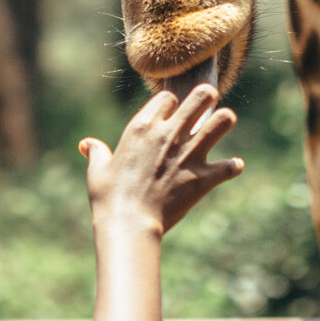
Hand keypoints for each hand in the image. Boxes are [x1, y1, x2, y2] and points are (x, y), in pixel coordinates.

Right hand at [80, 85, 242, 235]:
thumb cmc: (109, 198)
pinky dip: (232, 167)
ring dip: (224, 121)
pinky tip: (231, 167)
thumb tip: (87, 145)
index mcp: (143, 127)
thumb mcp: (97, 172)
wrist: (129, 224)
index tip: (171, 114)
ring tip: (223, 124)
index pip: (168, 97)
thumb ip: (96, 153)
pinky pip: (229, 166)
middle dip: (207, 96)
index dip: (171, 104)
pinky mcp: (203, 177)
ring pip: (222, 121)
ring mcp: (189, 154)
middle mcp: (169, 134)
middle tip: (208, 103)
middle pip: (201, 96)